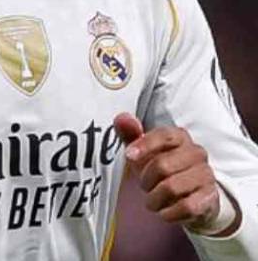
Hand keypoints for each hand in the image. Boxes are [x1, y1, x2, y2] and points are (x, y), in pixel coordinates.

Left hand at [113, 113, 229, 231]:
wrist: (192, 196)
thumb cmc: (163, 169)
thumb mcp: (144, 151)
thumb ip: (131, 134)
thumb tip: (121, 118)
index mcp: (180, 138)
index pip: (164, 136)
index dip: (144, 145)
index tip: (128, 156)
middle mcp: (197, 153)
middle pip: (163, 165)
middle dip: (145, 179)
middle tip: (143, 186)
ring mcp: (206, 175)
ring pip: (172, 187)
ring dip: (154, 198)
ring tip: (152, 201)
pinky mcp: (210, 197)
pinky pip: (186, 207)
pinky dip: (169, 212)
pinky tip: (164, 212)